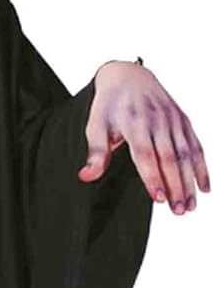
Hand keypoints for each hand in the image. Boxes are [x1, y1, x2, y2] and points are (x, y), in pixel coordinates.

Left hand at [79, 60, 209, 213]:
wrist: (128, 76)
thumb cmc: (109, 106)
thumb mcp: (95, 126)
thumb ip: (96, 153)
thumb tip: (86, 177)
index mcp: (134, 123)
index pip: (146, 154)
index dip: (153, 176)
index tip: (159, 199)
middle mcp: (157, 121)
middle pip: (170, 157)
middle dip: (176, 186)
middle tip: (178, 211)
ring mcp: (173, 120)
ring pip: (186, 154)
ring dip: (190, 182)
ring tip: (190, 207)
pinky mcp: (183, 120)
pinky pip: (196, 146)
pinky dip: (202, 167)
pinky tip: (204, 188)